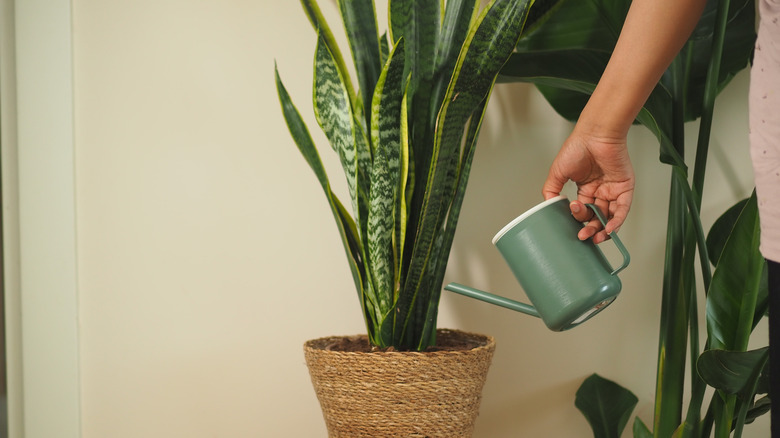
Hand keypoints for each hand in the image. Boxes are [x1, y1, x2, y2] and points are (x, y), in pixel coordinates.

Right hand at [543, 129, 634, 243]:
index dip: (577, 217)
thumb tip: (548, 207)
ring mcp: (613, 190)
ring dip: (604, 229)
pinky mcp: (625, 188)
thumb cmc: (577, 147)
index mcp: (585, 188)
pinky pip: (623, 209)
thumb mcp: (557, 172)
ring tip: (596, 237)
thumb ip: (551, 190)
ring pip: (610, 216)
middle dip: (590, 228)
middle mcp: (600, 190)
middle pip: (596, 216)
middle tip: (583, 236)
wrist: (594, 135)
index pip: (582, 210)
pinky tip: (609, 229)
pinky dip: (617, 220)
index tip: (571, 218)